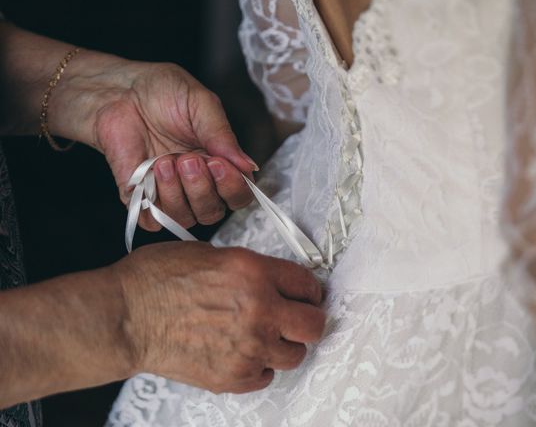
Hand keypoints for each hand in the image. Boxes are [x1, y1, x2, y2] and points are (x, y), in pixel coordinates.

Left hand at [53, 54, 256, 230]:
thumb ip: (224, 137)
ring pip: (185, 218)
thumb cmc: (163, 93)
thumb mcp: (202, 105)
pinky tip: (149, 172)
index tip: (218, 164)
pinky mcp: (140, 199)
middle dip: (202, 189)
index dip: (233, 187)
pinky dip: (153, 201)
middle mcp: (198, 184)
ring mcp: (169, 194)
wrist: (120, 91)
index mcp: (219, 164)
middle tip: (188, 159)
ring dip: (177, 192)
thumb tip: (249, 167)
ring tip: (164, 160)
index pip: (239, 195)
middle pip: (213, 212)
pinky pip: (152, 220)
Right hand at [114, 242, 325, 393]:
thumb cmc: (157, 279)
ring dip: (283, 345)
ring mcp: (249, 347)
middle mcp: (260, 310)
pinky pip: (266, 376)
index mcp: (255, 272)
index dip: (309, 290)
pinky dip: (258, 366)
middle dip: (308, 320)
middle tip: (296, 319)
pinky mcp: (233, 377)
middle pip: (314, 325)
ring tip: (262, 336)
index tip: (306, 296)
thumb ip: (251, 269)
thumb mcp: (212, 254)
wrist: (126, 316)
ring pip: (294, 355)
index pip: (308, 285)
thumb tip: (274, 281)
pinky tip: (240, 352)